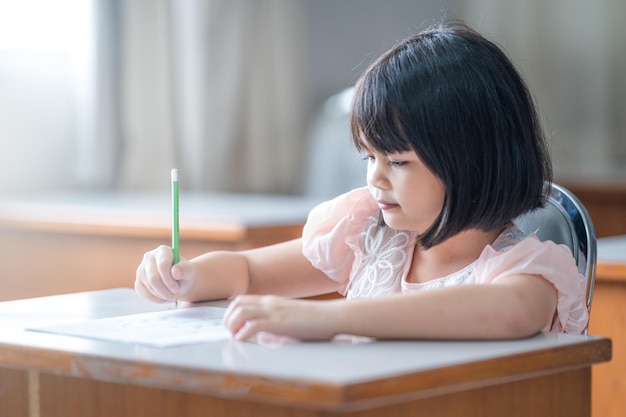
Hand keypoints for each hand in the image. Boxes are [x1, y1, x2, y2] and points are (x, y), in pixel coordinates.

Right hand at [135, 245, 194, 302]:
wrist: (179, 280)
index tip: (176, 289)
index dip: (169, 280)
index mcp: (163, 251)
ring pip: (148, 286)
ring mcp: (141, 269)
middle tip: (174, 296)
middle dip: (165, 291)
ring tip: (171, 297)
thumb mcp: (189, 270)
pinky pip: (143, 293)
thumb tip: (175, 272)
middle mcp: (149, 257)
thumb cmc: (184, 273)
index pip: (162, 265)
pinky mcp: (138, 281)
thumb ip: (185, 269)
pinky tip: (163, 298)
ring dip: (161, 296)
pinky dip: (155, 299)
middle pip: (153, 278)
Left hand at [223, 295, 337, 340]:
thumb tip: (262, 336)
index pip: (242, 300)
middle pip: (237, 303)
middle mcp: (270, 303)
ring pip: (241, 312)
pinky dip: (243, 333)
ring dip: (233, 324)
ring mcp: (274, 311)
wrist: (330, 316)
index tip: (230, 324)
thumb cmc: (314, 320)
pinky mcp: (279, 322)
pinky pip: (253, 325)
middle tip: (230, 332)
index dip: (231, 311)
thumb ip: (275, 323)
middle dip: (228, 318)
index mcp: (272, 301)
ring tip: (234, 336)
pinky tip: (242, 340)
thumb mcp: (290, 318)